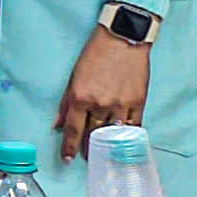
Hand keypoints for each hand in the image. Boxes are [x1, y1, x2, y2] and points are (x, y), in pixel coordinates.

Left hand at [55, 26, 153, 162]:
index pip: (73, 130)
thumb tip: (58, 124)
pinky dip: (126, 136)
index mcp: (81, 97)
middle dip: (88, 149)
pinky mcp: (138, 102)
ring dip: (107, 146)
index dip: (69, 147)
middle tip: (87, 157)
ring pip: (112, 135)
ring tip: (104, 153)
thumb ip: (66, 102)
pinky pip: (133, 127)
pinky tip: (122, 142)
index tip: (67, 158)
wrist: (124, 37)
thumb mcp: (74, 76)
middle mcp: (100, 104)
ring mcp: (121, 105)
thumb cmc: (97, 53)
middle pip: (93, 136)